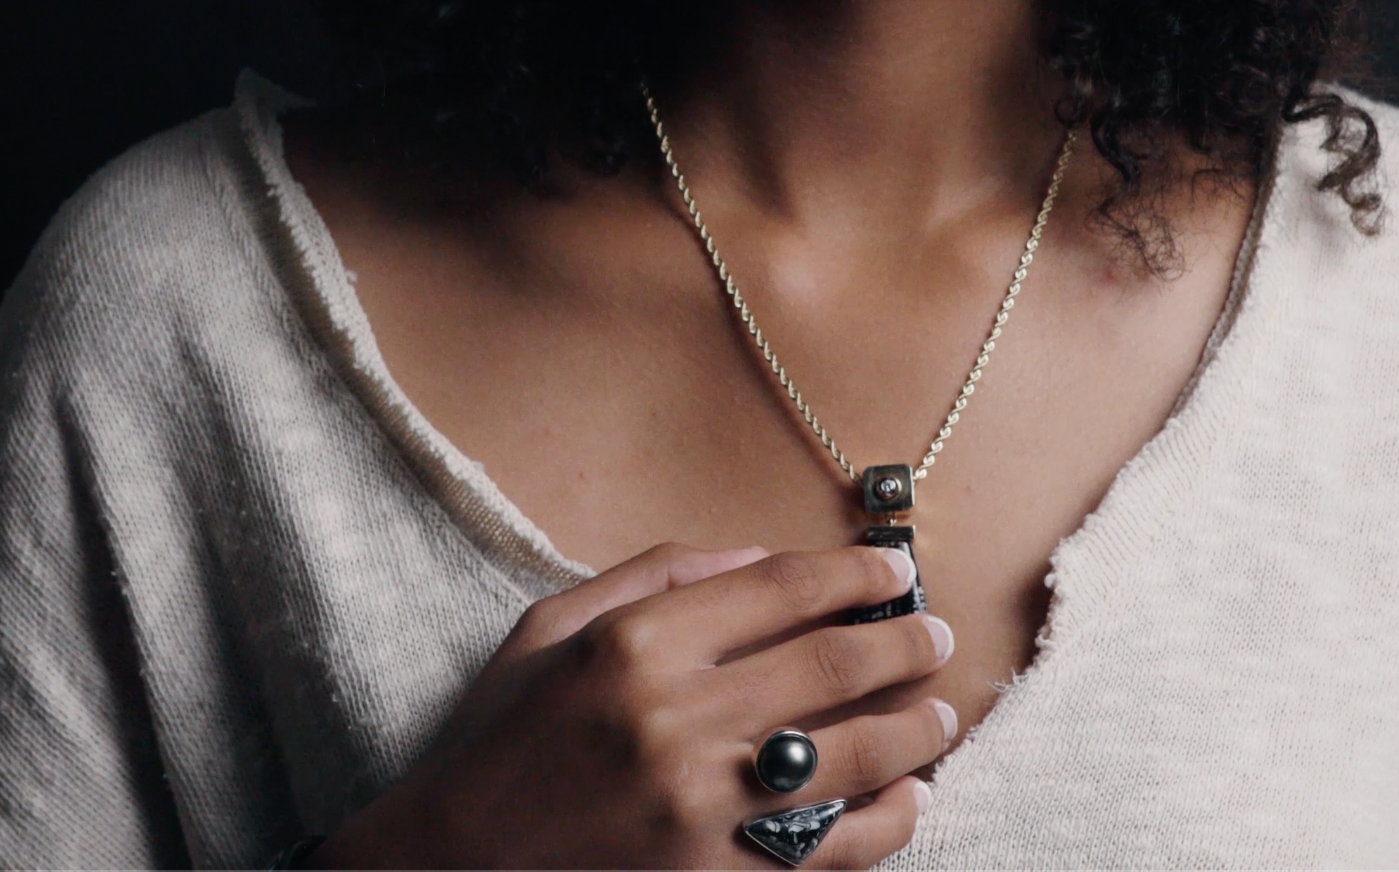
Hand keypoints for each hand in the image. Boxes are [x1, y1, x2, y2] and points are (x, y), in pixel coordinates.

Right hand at [310, 542, 955, 868]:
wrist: (458, 861)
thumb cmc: (501, 739)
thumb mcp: (549, 630)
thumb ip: (653, 580)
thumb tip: (759, 556)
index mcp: (635, 645)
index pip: (779, 590)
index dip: (851, 572)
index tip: (891, 567)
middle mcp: (677, 718)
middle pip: (833, 662)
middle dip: (903, 640)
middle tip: (933, 634)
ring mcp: (706, 805)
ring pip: (854, 752)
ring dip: (915, 727)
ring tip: (940, 712)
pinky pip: (838, 846)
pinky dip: (891, 819)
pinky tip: (911, 795)